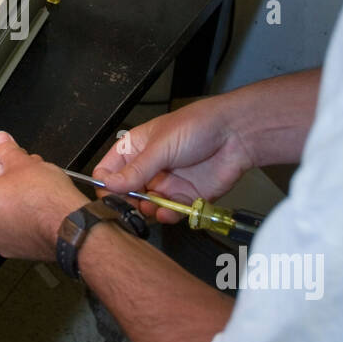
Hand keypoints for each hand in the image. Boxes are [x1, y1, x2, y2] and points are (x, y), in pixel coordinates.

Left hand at [0, 131, 83, 258]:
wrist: (67, 227)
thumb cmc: (44, 200)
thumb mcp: (22, 162)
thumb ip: (6, 149)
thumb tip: (1, 141)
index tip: (1, 152)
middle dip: (4, 173)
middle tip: (20, 164)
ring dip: (12, 190)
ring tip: (33, 180)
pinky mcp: (12, 247)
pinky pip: (10, 223)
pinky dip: (19, 210)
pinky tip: (35, 200)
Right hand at [93, 97, 255, 221]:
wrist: (236, 134)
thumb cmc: (198, 125)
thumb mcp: (160, 146)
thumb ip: (135, 170)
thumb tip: (109, 185)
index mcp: (136, 148)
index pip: (109, 169)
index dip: (106, 183)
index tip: (109, 192)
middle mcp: (150, 167)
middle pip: (126, 192)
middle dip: (126, 201)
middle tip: (128, 206)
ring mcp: (167, 183)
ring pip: (147, 206)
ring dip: (147, 210)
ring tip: (151, 207)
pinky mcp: (185, 197)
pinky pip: (170, 212)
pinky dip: (167, 215)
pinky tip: (167, 212)